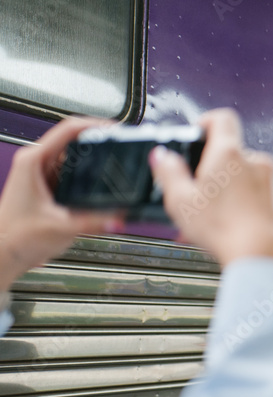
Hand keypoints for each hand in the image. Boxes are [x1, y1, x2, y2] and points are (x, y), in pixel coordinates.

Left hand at [0, 117, 124, 291]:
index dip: (95, 125)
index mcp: (33, 161)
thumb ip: (96, 222)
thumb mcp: (63, 227)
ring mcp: (41, 175)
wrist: (2, 255)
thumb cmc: (15, 238)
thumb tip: (121, 216)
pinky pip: (72, 175)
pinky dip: (88, 178)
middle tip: (121, 149)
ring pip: (75, 159)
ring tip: (115, 166)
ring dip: (94, 163)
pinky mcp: (47, 188)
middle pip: (74, 142)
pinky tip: (100, 185)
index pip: (68, 129)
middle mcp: (35, 164)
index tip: (115, 128)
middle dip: (99, 145)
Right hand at [149, 108, 272, 268]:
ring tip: (206, 218)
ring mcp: (270, 182)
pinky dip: (238, 206)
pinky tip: (224, 228)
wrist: (265, 256)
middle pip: (229, 153)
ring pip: (240, 178)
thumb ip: (169, 173)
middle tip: (194, 190)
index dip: (205, 122)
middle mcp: (255, 162)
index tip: (195, 135)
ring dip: (223, 192)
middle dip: (210, 169)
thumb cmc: (227, 230)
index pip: (221, 118)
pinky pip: (253, 196)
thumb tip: (161, 157)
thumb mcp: (182, 201)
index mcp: (230, 154)